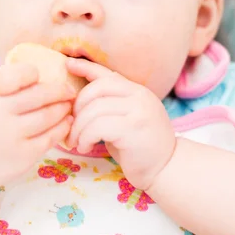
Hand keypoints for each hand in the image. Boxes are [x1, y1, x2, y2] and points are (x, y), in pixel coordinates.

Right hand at [0, 62, 74, 194]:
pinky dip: (62, 127)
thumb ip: (0, 88)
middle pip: (38, 95)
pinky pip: (50, 137)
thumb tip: (37, 72)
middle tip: (70, 90)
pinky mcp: (23, 156)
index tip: (38, 76)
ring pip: (48, 116)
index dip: (31, 73)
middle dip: (59, 91)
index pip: (15, 75)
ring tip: (69, 105)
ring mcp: (12, 137)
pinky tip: (66, 122)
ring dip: (63, 108)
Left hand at [66, 58, 175, 190]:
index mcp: (137, 91)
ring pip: (94, 109)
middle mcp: (139, 95)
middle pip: (97, 89)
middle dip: (77, 106)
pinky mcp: (134, 128)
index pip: (108, 73)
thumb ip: (110, 105)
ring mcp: (139, 110)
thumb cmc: (140, 148)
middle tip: (71, 125)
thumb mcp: (125, 120)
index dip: (85, 67)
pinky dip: (85, 137)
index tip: (68, 64)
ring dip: (79, 127)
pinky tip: (85, 147)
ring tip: (77, 142)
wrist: (166, 170)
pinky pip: (98, 126)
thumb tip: (81, 96)